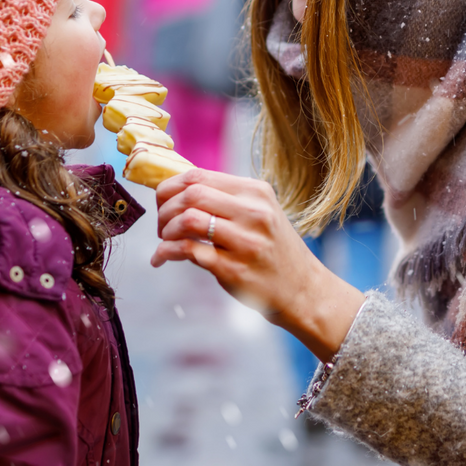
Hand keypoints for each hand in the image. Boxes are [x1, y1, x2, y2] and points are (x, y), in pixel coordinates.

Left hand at [151, 169, 364, 362]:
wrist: (303, 290)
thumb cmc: (273, 250)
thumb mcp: (258, 214)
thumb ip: (224, 200)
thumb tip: (175, 189)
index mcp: (256, 192)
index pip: (199, 175)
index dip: (169, 187)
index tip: (162, 202)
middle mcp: (254, 213)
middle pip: (191, 194)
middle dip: (164, 209)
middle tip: (161, 226)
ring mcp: (246, 242)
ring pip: (188, 220)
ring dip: (165, 231)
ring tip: (164, 242)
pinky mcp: (235, 270)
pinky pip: (189, 251)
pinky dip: (167, 252)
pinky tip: (161, 258)